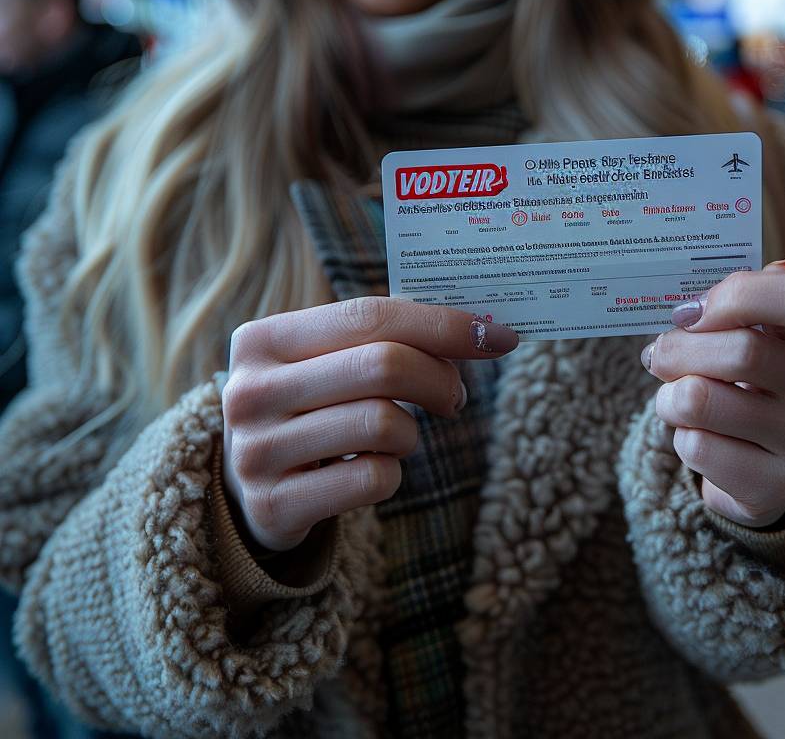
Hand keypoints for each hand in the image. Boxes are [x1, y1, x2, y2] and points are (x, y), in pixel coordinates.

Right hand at [221, 297, 518, 550]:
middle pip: (383, 366)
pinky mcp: (274, 505)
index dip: (442, 324)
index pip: (370, 315)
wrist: (250, 487)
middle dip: (439, 379)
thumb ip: (386, 334)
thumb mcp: (328, 360)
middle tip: (454, 396)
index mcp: (263, 338)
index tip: (498, 337)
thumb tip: (482, 328)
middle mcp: (250, 391)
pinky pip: (373, 480)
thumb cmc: (312, 405)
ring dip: (412, 432)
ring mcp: (256, 451)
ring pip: (383, 424)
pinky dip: (392, 474)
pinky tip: (373, 469)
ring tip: (401, 435)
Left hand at [643, 259, 784, 528]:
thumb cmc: (741, 378)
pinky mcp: (779, 484)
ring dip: (670, 397)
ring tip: (675, 398)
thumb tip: (699, 300)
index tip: (693, 311)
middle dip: (679, 350)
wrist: (759, 460)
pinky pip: (699, 449)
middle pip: (745, 352)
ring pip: (704, 401)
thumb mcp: (745, 333)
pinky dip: (681, 439)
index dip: (739, 296)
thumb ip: (728, 305)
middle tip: (657, 355)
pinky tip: (698, 437)